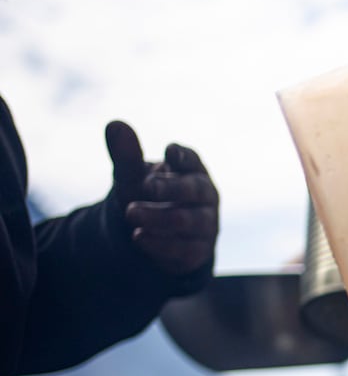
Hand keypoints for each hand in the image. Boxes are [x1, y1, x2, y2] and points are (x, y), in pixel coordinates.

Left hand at [105, 120, 218, 275]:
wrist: (151, 235)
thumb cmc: (146, 197)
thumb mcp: (132, 176)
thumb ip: (126, 154)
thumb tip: (114, 124)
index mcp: (191, 171)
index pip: (193, 160)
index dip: (184, 157)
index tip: (170, 153)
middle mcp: (205, 197)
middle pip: (198, 190)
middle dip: (173, 188)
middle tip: (147, 185)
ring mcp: (206, 225)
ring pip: (191, 221)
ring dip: (161, 217)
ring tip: (131, 213)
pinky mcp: (198, 251)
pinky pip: (186, 249)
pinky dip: (162, 244)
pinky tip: (138, 237)